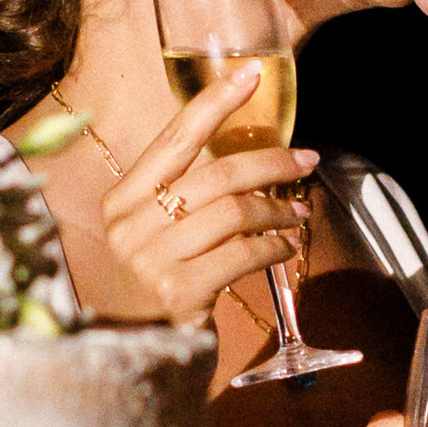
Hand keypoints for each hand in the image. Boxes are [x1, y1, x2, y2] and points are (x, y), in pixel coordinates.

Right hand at [93, 65, 314, 328]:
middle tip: (305, 159)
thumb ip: (181, 195)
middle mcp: (131, 225)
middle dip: (270, 162)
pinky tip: (285, 248)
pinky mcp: (180, 292)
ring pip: (234, 212)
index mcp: (122, 200)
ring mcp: (152, 259)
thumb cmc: (154, 284)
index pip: (174, 138)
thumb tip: (246, 157)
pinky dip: (273, 248)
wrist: (133, 352)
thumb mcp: (152, 233)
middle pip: (216, 174)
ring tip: (299, 213)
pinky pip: (243, 255)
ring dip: (277, 210)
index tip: (251, 74)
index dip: (215, 102)